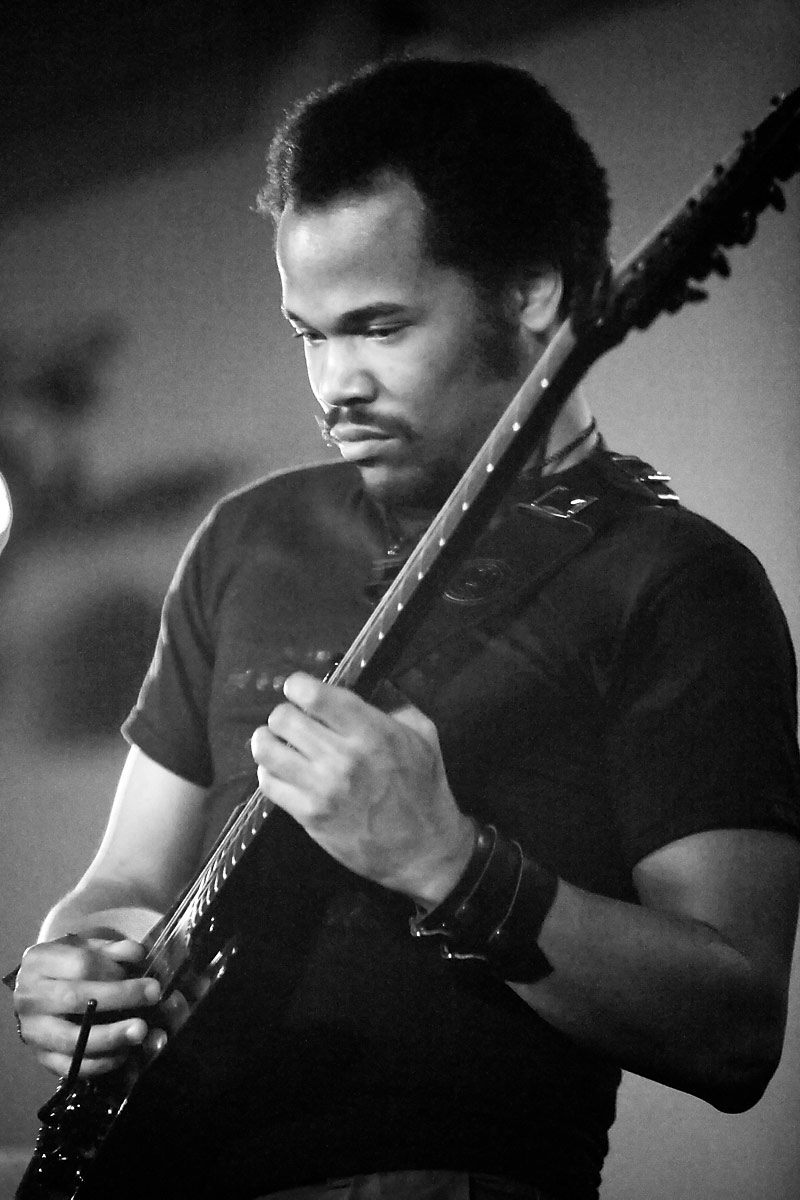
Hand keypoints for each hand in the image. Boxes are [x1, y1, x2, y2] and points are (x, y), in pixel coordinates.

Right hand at [13, 934, 161, 1077]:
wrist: (38, 992)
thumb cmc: (66, 966)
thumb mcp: (85, 947)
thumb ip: (112, 949)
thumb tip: (137, 954)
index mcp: (39, 962)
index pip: (80, 964)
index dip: (114, 970)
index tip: (140, 972)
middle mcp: (30, 997)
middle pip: (75, 998)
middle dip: (119, 998)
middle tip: (153, 996)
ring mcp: (33, 1031)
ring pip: (71, 1039)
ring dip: (111, 1037)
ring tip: (142, 1031)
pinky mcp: (42, 1059)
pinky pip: (71, 1067)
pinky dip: (100, 1063)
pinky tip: (125, 1053)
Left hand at [250, 672, 473, 904]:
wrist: (423, 850)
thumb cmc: (425, 788)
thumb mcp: (423, 735)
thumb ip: (393, 704)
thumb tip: (364, 682)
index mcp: (372, 731)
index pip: (314, 695)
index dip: (298, 685)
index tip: (299, 689)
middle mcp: (343, 757)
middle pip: (284, 718)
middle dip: (284, 713)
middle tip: (293, 720)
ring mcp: (322, 789)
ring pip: (267, 749)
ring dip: (268, 740)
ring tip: (276, 740)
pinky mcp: (309, 816)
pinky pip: (268, 784)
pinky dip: (268, 771)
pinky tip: (280, 769)